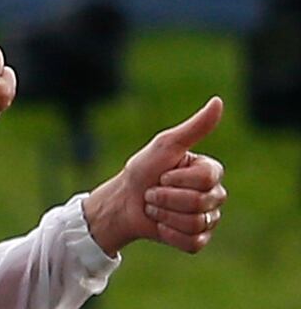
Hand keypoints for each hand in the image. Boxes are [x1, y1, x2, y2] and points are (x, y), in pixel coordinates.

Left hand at [84, 97, 227, 255]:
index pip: (207, 180)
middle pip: (201, 203)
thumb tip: (219, 101)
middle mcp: (214, 195)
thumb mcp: (166, 145)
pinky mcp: (197, 240)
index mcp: (210, 171)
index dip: (177, 179)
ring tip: (154, 206)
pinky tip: (160, 225)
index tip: (162, 174)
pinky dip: (169, 233)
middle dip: (166, 197)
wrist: (124, 201)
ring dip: (164, 215)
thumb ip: (195, 127)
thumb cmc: (144, 169)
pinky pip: (192, 242)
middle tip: (153, 192)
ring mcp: (207, 219)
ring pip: (196, 223)